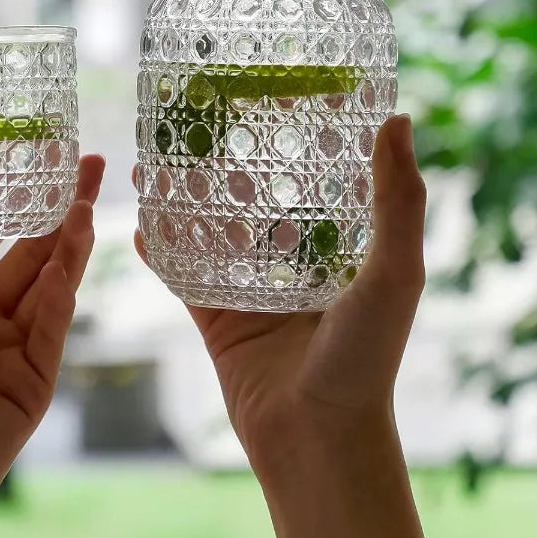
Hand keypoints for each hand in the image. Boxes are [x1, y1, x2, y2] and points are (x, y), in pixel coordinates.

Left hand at [0, 146, 104, 537]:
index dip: (14, 193)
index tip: (42, 155)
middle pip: (27, 250)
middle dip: (59, 208)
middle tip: (90, 164)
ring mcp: (7, 348)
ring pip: (48, 285)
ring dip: (69, 245)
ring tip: (88, 203)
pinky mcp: (31, 383)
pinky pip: (50, 331)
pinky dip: (60, 298)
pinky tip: (67, 264)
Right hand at [134, 115, 431, 537]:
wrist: (318, 440)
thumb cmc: (366, 357)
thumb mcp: (395, 271)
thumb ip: (398, 199)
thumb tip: (399, 118)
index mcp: (339, 251)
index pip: (316, 181)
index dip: (295, 141)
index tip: (272, 98)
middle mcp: (293, 267)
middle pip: (254, 203)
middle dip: (227, 166)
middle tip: (197, 125)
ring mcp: (252, 292)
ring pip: (212, 234)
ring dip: (185, 201)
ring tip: (155, 162)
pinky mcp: (218, 320)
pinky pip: (184, 277)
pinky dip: (161, 251)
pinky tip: (137, 222)